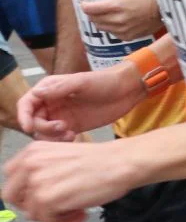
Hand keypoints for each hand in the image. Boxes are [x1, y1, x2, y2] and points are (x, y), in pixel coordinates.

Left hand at [2, 138, 143, 221]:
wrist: (121, 162)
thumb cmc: (101, 161)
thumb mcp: (61, 156)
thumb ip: (43, 169)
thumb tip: (34, 194)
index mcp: (32, 151)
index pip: (10, 177)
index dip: (24, 190)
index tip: (42, 195)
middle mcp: (29, 165)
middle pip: (12, 197)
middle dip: (32, 206)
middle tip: (54, 208)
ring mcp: (36, 183)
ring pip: (32, 213)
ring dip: (54, 216)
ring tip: (76, 210)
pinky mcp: (47, 200)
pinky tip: (82, 215)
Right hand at [18, 66, 146, 140]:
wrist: (127, 91)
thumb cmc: (105, 81)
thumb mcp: (82, 82)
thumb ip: (60, 88)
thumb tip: (37, 93)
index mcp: (49, 89)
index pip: (26, 103)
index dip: (23, 116)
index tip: (29, 127)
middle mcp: (51, 103)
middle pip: (33, 121)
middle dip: (43, 127)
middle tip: (63, 127)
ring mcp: (61, 116)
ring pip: (44, 132)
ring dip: (51, 136)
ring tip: (70, 133)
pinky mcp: (72, 126)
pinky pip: (57, 138)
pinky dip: (60, 141)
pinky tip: (74, 137)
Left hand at [76, 0, 163, 40]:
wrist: (162, 10)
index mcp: (115, 5)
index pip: (89, 9)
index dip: (84, 5)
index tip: (85, 2)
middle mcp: (117, 20)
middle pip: (93, 18)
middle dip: (92, 12)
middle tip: (97, 7)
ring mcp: (122, 30)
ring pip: (100, 27)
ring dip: (99, 20)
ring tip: (106, 14)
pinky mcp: (127, 37)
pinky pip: (111, 33)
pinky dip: (109, 27)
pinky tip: (117, 21)